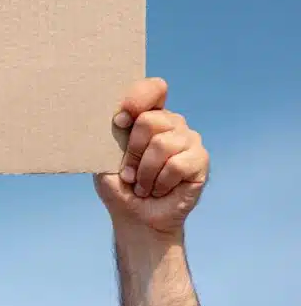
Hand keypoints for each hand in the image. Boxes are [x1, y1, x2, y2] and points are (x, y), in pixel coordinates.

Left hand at [94, 78, 209, 236]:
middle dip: (132, 151)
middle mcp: (171, 122)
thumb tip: (115, 115)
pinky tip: (159, 189)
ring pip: (162, 144)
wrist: (135, 217)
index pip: (153, 88)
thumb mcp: (105, 155)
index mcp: (148, 115)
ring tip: (142, 185)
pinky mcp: (200, 160)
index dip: (137, 100)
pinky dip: (160, 182)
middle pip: (150, 120)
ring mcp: (188, 139)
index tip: (120, 122)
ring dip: (145, 172)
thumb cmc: (118, 185)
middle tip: (129, 173)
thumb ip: (110, 132)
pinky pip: (177, 164)